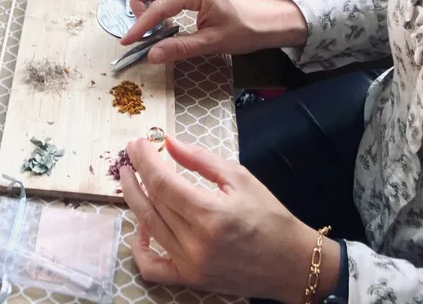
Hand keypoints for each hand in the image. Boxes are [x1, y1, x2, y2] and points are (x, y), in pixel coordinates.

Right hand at [120, 0, 307, 60]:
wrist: (269, 20)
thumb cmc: (246, 29)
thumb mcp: (212, 42)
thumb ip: (180, 47)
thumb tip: (151, 55)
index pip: (156, 6)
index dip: (139, 26)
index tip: (128, 41)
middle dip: (139, 0)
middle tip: (146, 25)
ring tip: (153, 18)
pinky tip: (165, 12)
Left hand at [120, 136, 339, 301]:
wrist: (292, 264)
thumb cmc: (270, 217)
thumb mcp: (240, 178)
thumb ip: (200, 159)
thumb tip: (168, 143)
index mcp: (210, 215)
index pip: (162, 183)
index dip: (145, 161)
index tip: (138, 143)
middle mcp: (196, 243)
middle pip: (152, 202)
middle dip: (136, 174)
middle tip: (130, 155)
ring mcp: (190, 265)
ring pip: (148, 227)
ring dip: (134, 199)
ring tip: (130, 178)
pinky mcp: (190, 279)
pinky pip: (152, 268)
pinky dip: (139, 248)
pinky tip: (141, 227)